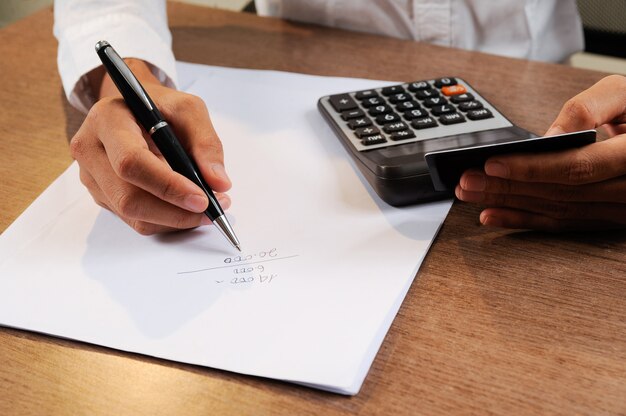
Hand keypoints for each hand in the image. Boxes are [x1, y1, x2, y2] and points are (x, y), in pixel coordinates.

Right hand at [69, 59, 231, 234]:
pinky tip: (186, 209)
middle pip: (128, 198)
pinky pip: (135, 220)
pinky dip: (166, 221)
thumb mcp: (189, 109)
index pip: (131, 162)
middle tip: (212, 210)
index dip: (168, 186)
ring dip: (174, 220)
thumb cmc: (160, 106)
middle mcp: (90, 150)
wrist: (135, 109)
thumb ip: (207, 143)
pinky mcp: (102, 195)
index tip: (202, 199)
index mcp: (106, 120)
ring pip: (132, 215)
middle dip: (175, 211)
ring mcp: (92, 176)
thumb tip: (220, 183)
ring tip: (206, 209)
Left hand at [455, 74, 625, 230]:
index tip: (493, 164)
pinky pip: (562, 224)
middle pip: (559, 193)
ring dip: (508, 204)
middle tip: (467, 180)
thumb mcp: (625, 94)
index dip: (531, 168)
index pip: (577, 167)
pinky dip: (524, 220)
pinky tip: (492, 215)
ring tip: (471, 194)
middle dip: (507, 187)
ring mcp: (620, 209)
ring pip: (556, 210)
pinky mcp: (606, 217)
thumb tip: (551, 136)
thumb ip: (589, 108)